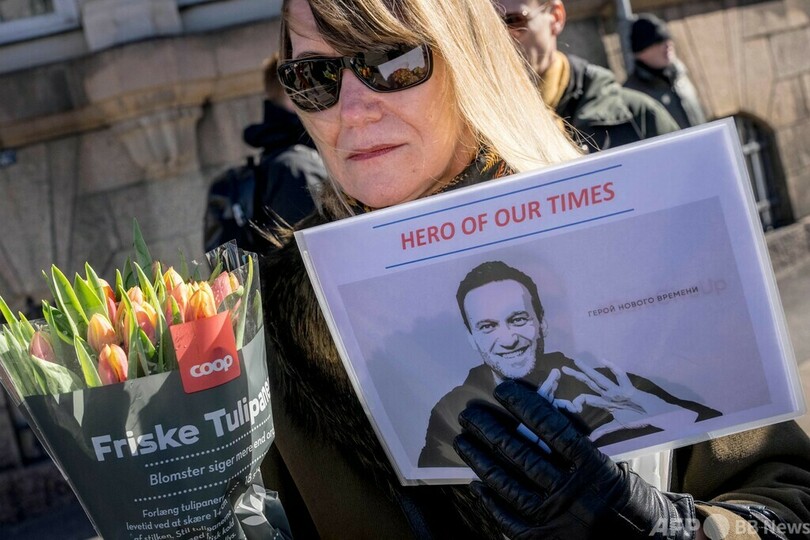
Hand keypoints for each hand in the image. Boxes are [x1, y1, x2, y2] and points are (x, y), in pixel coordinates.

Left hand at [453, 380, 696, 539]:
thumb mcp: (603, 462)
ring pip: (508, 484)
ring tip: (464, 441)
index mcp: (590, 466)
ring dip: (482, 461)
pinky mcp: (543, 539)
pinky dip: (490, 500)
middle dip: (491, 431)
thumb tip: (531, 416)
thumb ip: (571, 445)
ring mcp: (555, 517)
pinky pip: (508, 519)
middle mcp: (570, 491)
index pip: (551, 429)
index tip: (502, 389)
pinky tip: (476, 484)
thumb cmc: (615, 492)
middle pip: (522, 455)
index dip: (525, 407)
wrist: (636, 537)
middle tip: (470, 414)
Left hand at [554, 360, 697, 439]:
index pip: (587, 398)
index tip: (570, 407)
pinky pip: (620, 377)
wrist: (655, 415)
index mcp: (605, 401)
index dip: (577, 401)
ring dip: (588, 371)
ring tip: (577, 361)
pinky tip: (604, 361)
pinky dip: (613, 368)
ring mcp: (617, 390)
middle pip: (590, 383)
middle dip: (577, 375)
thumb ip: (603, 430)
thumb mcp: (617, 425)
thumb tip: (590, 440)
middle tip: (563, 368)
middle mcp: (609, 394)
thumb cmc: (638, 417)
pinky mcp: (628, 389)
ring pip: (600, 379)